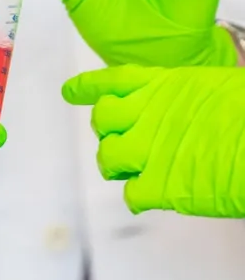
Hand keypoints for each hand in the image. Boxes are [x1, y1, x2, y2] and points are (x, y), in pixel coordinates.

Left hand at [62, 63, 244, 215]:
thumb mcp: (209, 89)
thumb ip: (182, 100)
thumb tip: (179, 112)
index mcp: (161, 86)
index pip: (111, 82)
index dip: (88, 88)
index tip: (69, 92)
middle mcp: (146, 113)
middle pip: (103, 120)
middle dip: (108, 132)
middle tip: (121, 143)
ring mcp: (149, 149)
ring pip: (108, 156)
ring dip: (115, 165)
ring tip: (129, 172)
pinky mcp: (160, 185)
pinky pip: (132, 195)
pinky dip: (137, 198)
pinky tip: (148, 197)